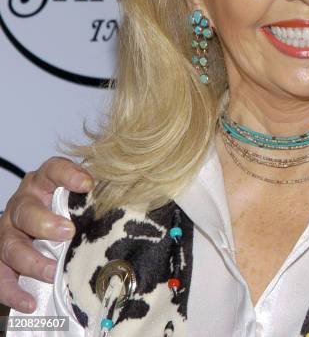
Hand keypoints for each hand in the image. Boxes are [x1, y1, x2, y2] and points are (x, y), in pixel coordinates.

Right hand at [0, 157, 92, 311]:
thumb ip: (99, 193)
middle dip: (45, 223)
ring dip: (33, 261)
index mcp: (45, 182)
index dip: (68, 175)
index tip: (88, 185)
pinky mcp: (2, 257)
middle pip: (26, 210)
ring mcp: (9, 231)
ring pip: (11, 245)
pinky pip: (1, 275)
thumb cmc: (72, 206)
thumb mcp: (83, 196)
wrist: (45, 222)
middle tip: (68, 233)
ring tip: (54, 272)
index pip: (53, 169)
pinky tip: (30, 301)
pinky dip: (13, 291)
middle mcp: (24, 203)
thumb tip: (134, 196)